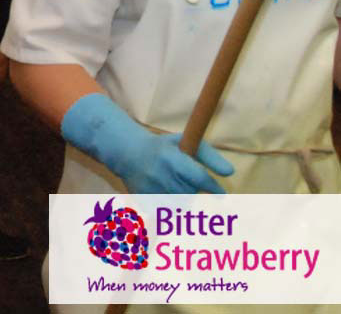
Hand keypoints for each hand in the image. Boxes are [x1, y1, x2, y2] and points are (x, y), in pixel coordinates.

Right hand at [61, 93, 233, 193]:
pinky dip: (170, 207)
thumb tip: (230, 173)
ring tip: (173, 186)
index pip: (199, 178)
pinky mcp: (143, 201)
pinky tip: (165, 196)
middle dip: (191, 188)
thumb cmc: (162, 148)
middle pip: (190, 193)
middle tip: (182, 179)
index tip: (222, 195)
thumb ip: (208, 156)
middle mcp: (161, 175)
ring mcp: (151, 189)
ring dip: (182, 198)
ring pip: (181, 205)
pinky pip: (167, 213)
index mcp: (172, 158)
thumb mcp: (184, 142)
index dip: (213, 188)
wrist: (127, 153)